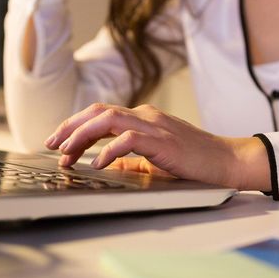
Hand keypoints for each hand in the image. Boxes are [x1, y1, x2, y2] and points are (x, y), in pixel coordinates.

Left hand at [44, 103, 272, 190]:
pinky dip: (108, 150)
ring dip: (82, 135)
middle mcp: (145, 116)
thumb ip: (128, 160)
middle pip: (97, 111)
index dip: (74, 127)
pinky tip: (97, 164)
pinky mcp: (163, 140)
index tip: (57, 144)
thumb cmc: (193, 162)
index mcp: (141, 119)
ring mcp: (154, 125)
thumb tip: (101, 165)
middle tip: (51, 145)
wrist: (227, 162)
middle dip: (70, 127)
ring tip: (67, 153)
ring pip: (108, 119)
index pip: (99, 115)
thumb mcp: (153, 160)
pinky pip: (128, 139)